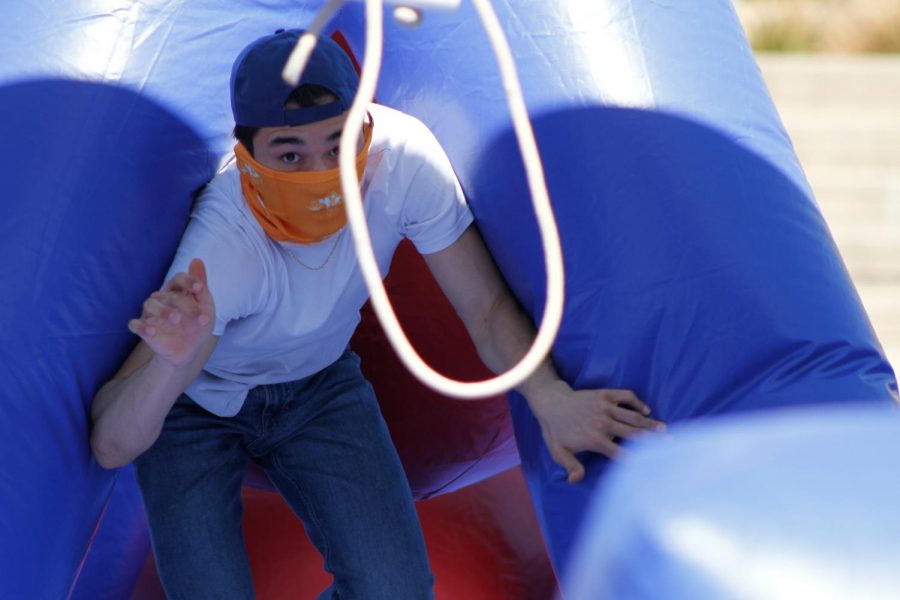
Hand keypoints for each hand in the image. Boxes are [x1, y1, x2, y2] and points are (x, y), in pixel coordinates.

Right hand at [128, 258, 214, 367]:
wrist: (190, 351)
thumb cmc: (197, 325)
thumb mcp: (205, 307)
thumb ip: (201, 287)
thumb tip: (197, 259)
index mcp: (177, 292)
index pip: (178, 279)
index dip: (188, 281)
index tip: (200, 289)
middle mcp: (162, 300)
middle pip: (169, 294)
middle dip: (186, 304)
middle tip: (200, 318)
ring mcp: (151, 314)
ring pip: (150, 304)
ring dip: (164, 311)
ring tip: (177, 320)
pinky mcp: (145, 330)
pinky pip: (135, 324)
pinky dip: (142, 326)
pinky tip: (152, 331)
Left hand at [530, 381, 664, 483]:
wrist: (550, 402)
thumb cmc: (555, 431)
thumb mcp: (558, 451)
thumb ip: (570, 466)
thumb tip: (576, 481)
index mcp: (593, 439)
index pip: (619, 453)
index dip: (636, 460)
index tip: (651, 466)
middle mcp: (602, 423)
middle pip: (633, 433)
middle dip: (652, 440)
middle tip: (671, 444)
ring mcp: (604, 407)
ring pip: (632, 416)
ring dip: (650, 423)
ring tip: (665, 429)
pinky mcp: (604, 394)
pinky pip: (626, 396)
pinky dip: (637, 402)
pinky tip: (646, 410)